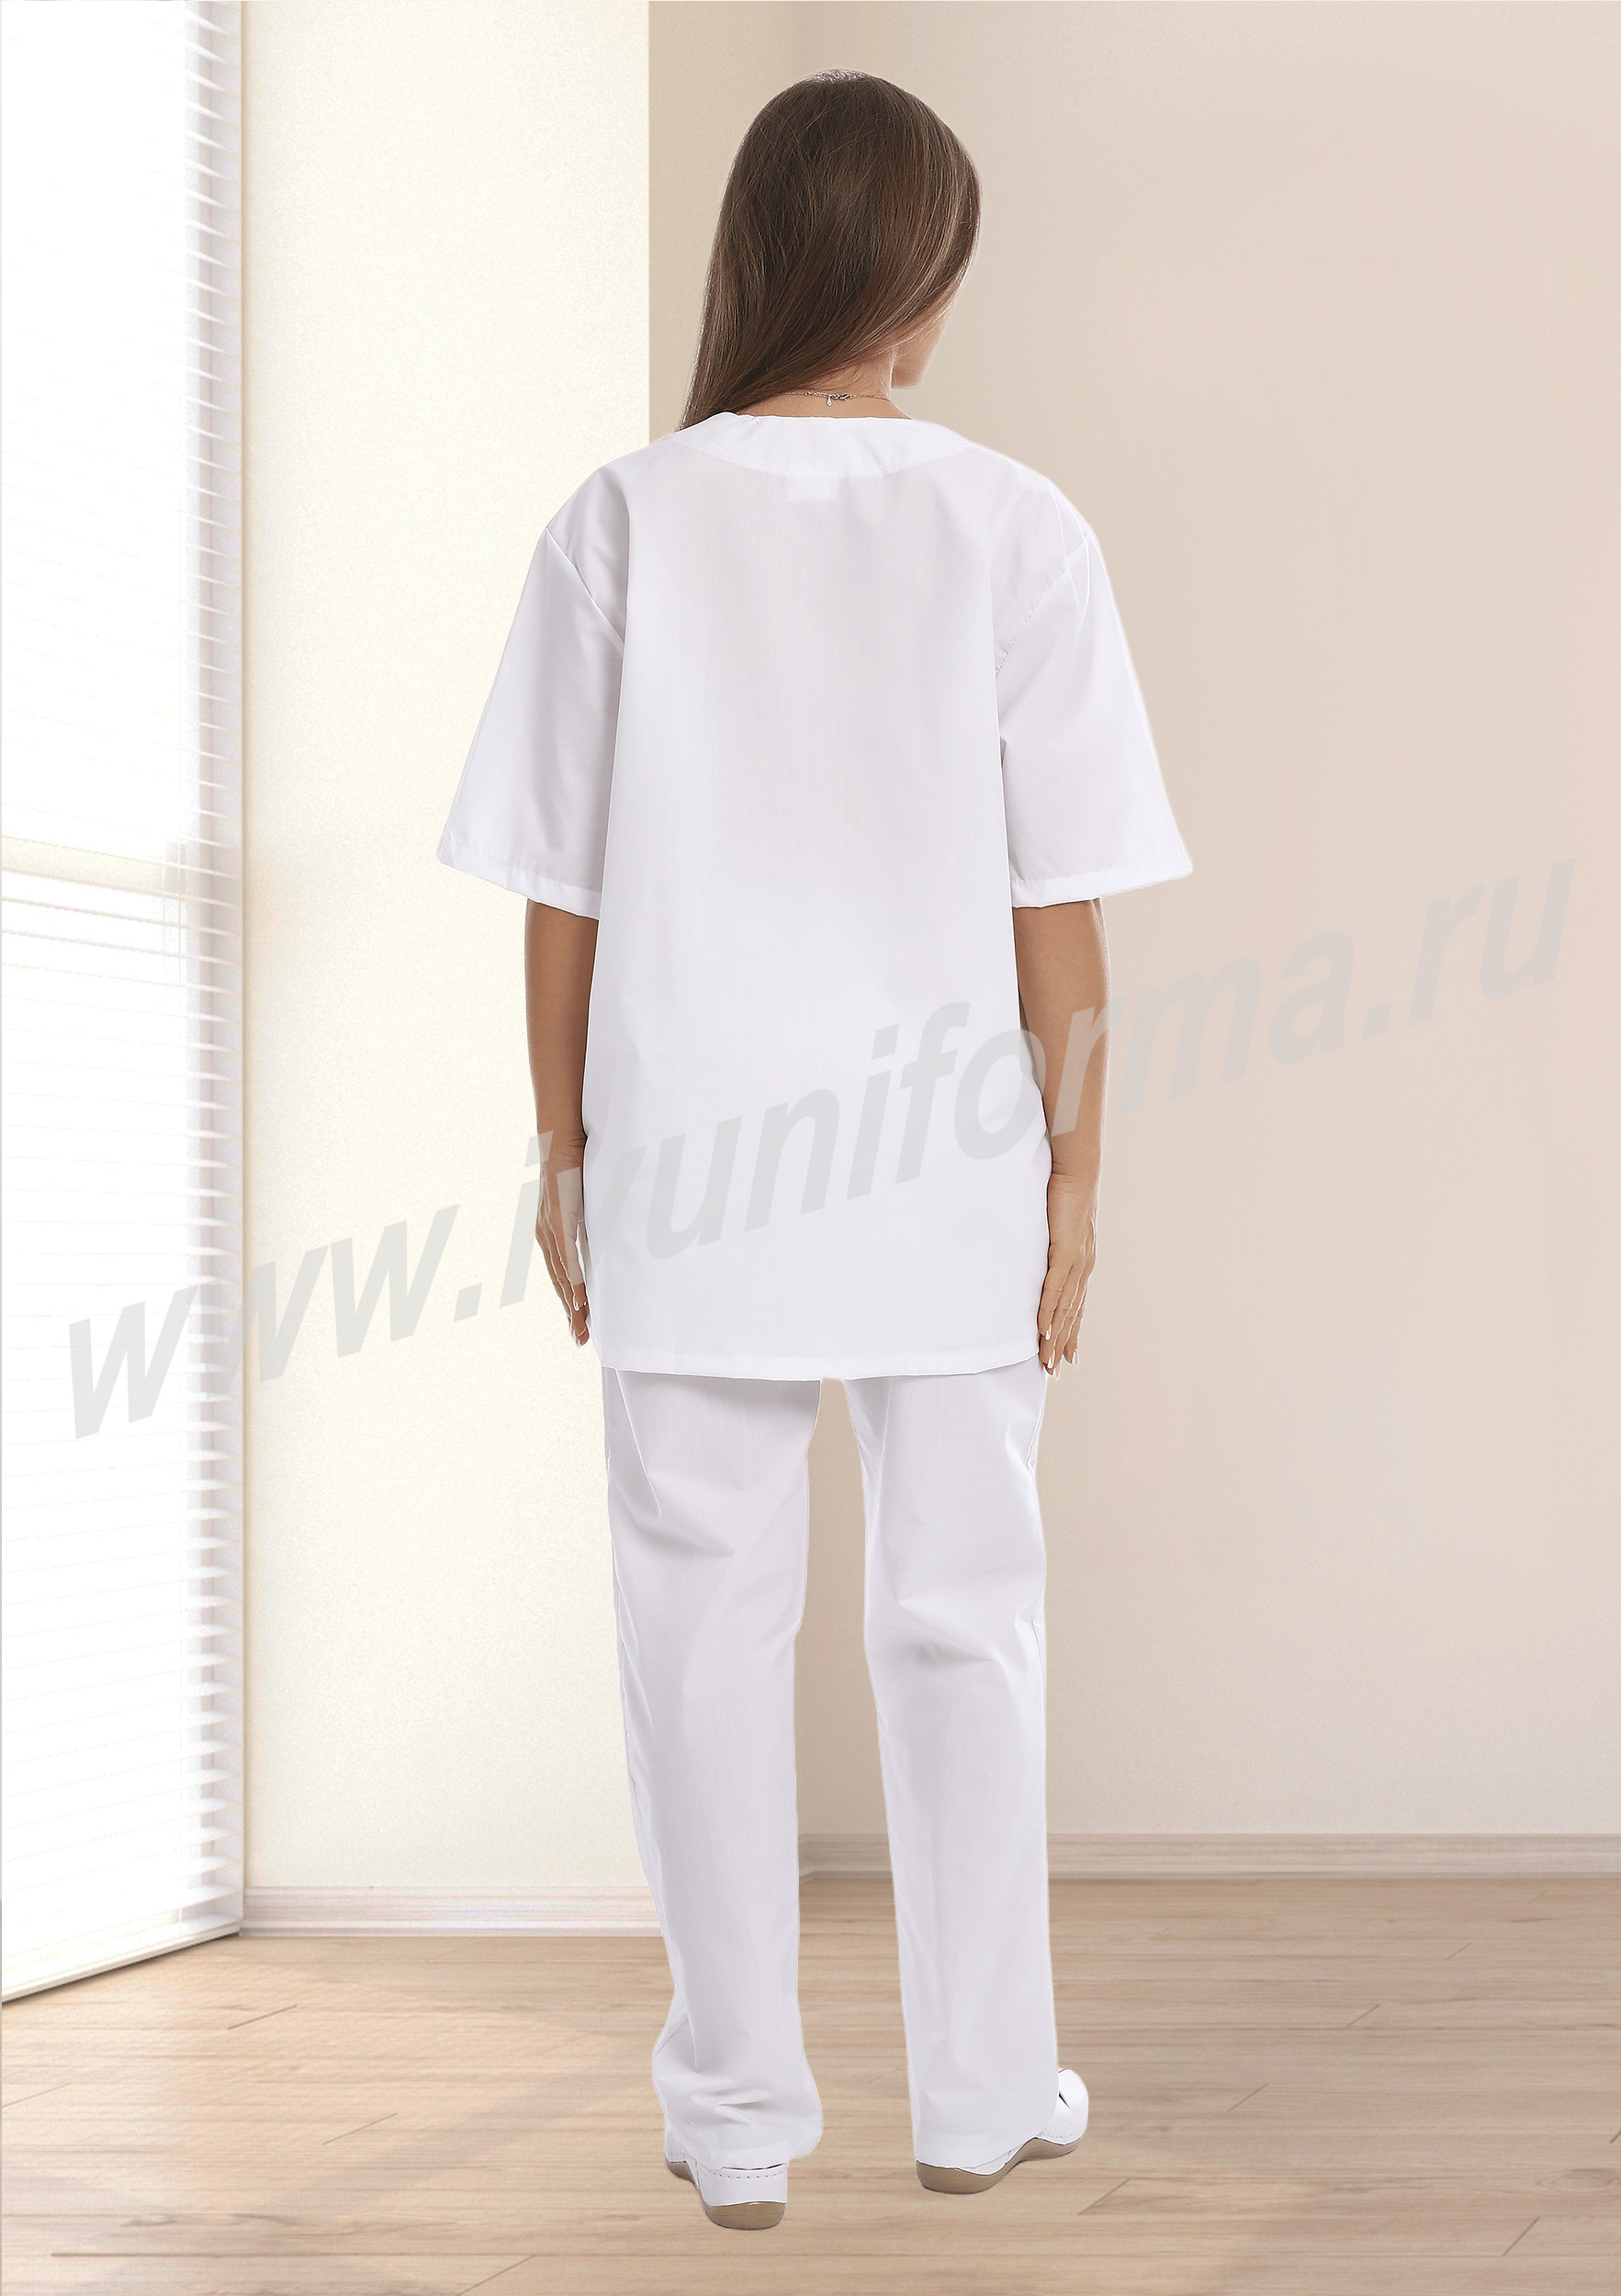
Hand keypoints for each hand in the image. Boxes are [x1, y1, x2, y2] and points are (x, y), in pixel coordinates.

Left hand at [535, 1132, 589, 1344]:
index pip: (560, 1275)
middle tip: (581, 1340)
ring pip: (562, 1275)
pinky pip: (566, 1256)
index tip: (580, 1326)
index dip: (570, 1302)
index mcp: (550, 1231)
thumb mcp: (584, 1199)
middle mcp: (546, 1234)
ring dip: (573, 1303)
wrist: (562, 1137)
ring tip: (582, 1327)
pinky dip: (572, 1279)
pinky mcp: (559, 1219)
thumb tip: (609, 1236)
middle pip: (559, 1283)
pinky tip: (579, 1298)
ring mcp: (550, 1228)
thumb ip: (590, 1221)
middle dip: (571, 1313)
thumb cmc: (575, 1164)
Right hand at [1037, 1171, 1096, 1373]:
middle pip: (1072, 1314)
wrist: (1077, 1171)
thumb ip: (1048, 1245)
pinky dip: (1049, 1312)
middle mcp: (1084, 1267)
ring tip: (1045, 1360)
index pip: (1075, 1305)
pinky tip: (1043, 1331)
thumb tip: (1036, 1254)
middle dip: (1062, 1344)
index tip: (1065, 1356)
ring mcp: (1077, 1262)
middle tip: (1053, 1371)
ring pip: (1065, 1308)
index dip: (1070, 1332)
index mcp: (1081, 1263)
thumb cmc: (1064, 1193)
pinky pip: (1055, 1289)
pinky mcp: (1067, 1252)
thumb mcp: (1054, 1226)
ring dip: (1054, 1336)